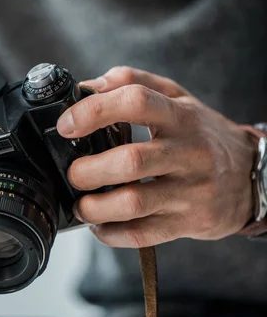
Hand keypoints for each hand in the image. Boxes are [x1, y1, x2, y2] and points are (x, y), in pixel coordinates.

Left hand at [57, 66, 255, 247]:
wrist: (251, 175)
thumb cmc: (202, 133)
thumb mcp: (177, 97)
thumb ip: (134, 82)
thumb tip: (88, 86)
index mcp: (181, 115)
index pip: (136, 101)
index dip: (95, 111)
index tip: (67, 125)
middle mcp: (188, 152)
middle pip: (131, 161)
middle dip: (88, 170)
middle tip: (73, 173)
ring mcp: (190, 191)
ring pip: (134, 203)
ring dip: (95, 207)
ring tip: (82, 204)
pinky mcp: (189, 222)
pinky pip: (143, 234)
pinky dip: (111, 234)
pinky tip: (100, 225)